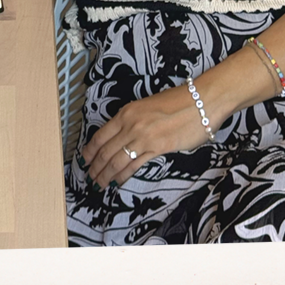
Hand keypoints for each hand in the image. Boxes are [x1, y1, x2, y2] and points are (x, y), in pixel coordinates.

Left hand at [80, 84, 206, 190]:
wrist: (199, 101)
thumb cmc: (176, 102)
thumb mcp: (146, 106)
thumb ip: (133, 120)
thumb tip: (123, 136)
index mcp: (127, 112)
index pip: (101, 135)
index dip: (90, 150)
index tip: (85, 160)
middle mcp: (131, 124)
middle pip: (106, 150)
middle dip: (95, 166)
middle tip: (90, 177)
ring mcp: (143, 137)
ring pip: (116, 160)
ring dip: (106, 174)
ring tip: (100, 183)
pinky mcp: (157, 148)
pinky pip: (134, 165)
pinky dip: (123, 175)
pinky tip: (118, 182)